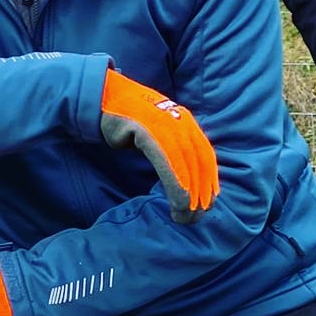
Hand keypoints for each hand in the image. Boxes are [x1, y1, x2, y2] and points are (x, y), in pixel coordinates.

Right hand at [99, 69, 218, 221]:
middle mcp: (179, 122)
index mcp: (185, 122)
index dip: (210, 180)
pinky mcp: (146, 131)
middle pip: (198, 162)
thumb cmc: (130, 120)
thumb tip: (184, 174)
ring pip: (185, 164)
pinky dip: (174, 183)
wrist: (105, 99)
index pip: (204, 155)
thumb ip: (171, 147)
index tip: (208, 202)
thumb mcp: (157, 131)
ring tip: (184, 215)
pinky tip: (176, 201)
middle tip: (196, 216)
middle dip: (200, 192)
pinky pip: (166, 162)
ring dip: (188, 194)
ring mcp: (163, 124)